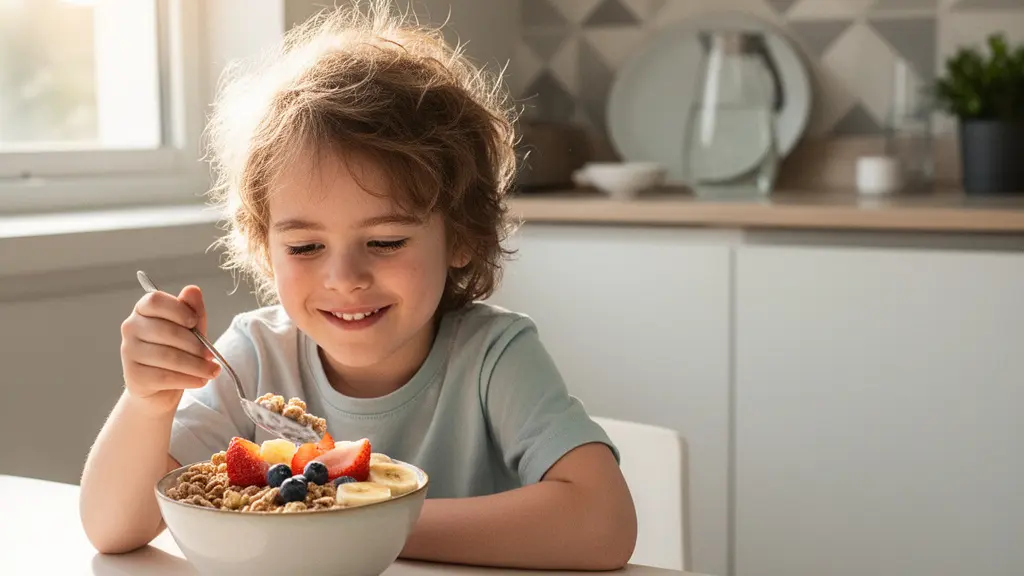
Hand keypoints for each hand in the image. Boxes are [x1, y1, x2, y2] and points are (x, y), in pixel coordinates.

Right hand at [120, 285, 219, 415]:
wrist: (160, 387)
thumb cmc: (177, 350)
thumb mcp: (190, 328)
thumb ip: (193, 309)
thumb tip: (193, 290)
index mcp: (143, 310)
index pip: (155, 300)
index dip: (177, 309)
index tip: (194, 322)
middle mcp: (131, 328)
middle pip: (167, 331)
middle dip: (196, 345)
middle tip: (211, 355)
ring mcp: (129, 352)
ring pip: (169, 357)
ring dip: (197, 366)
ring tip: (212, 371)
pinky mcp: (134, 376)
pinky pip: (166, 376)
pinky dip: (189, 379)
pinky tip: (201, 380)